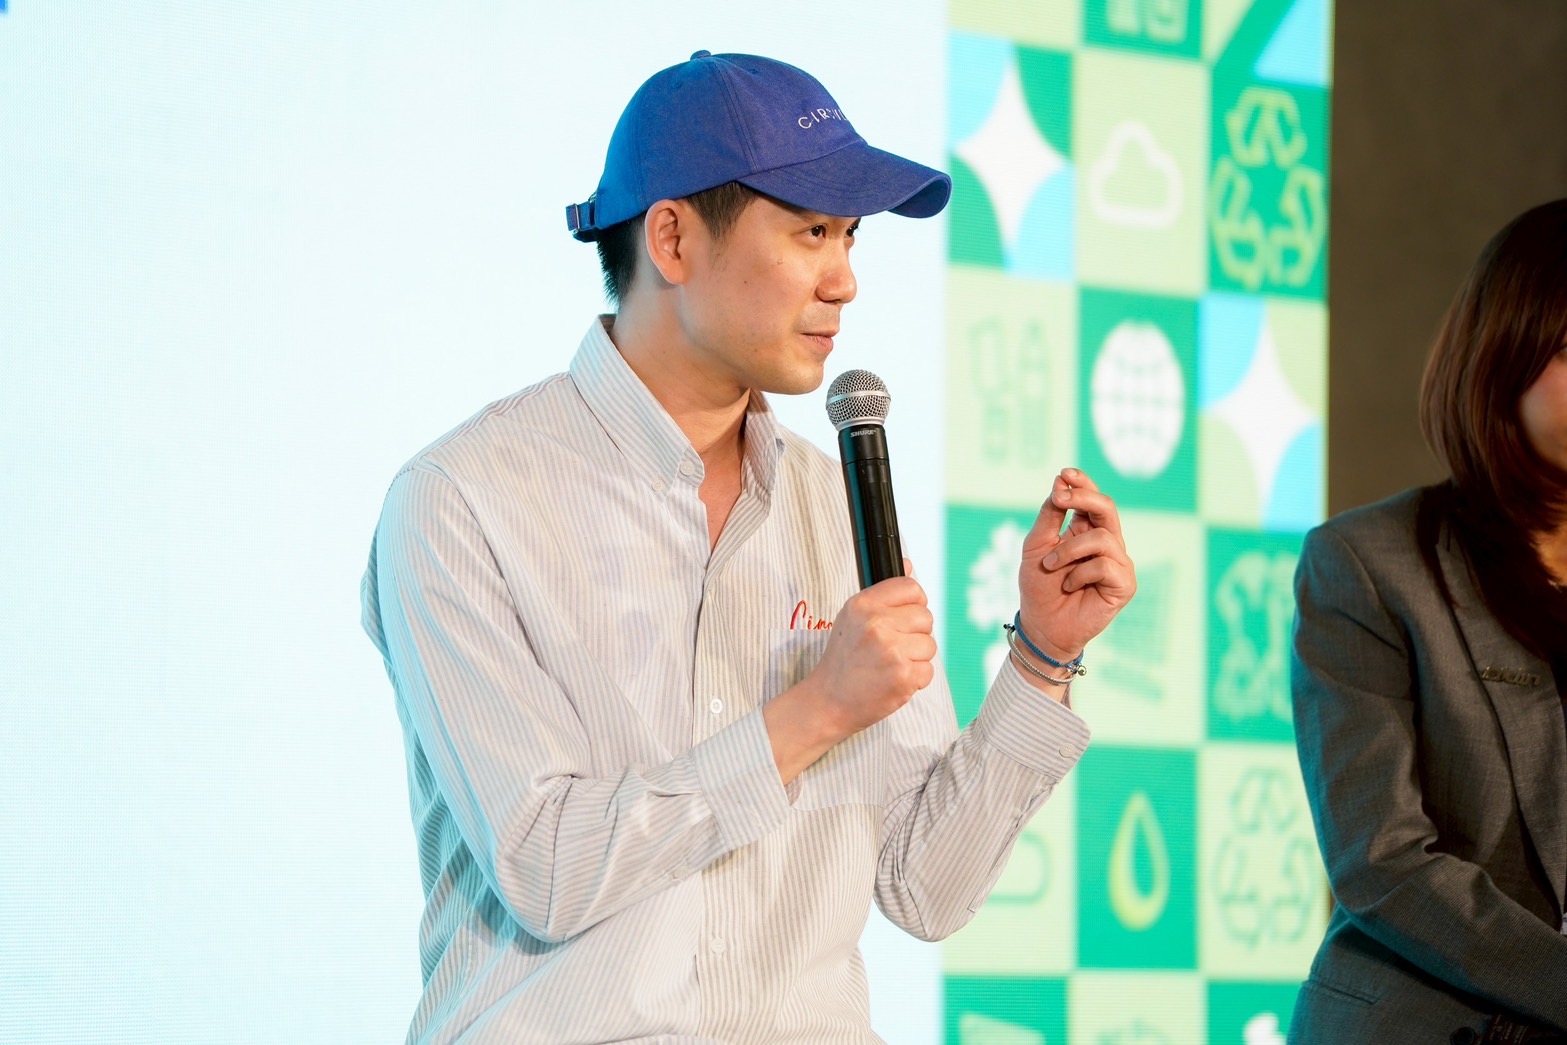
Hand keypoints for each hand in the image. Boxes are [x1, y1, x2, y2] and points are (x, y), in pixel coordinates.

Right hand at [764, 563, 936, 783]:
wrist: (829, 700)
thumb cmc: (844, 658)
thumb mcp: (853, 616)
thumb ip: (883, 593)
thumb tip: (909, 564)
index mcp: (863, 604)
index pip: (912, 588)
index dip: (913, 603)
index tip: (903, 618)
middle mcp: (877, 624)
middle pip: (926, 617)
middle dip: (915, 633)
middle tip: (892, 648)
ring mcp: (891, 651)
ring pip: (930, 645)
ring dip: (916, 657)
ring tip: (890, 665)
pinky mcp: (903, 677)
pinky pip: (929, 671)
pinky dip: (915, 679)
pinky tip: (893, 680)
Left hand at [1017, 468, 1135, 662]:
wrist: (1041, 626)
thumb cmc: (1038, 586)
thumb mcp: (1036, 546)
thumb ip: (1050, 516)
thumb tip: (1060, 483)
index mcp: (1086, 531)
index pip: (1092, 499)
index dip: (1083, 483)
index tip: (1064, 473)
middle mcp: (1107, 543)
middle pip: (1108, 508)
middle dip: (1084, 498)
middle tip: (1060, 498)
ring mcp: (1118, 563)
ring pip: (1103, 538)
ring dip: (1069, 550)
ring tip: (1050, 566)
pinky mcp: (1124, 585)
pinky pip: (1105, 565)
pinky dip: (1080, 573)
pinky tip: (1069, 586)